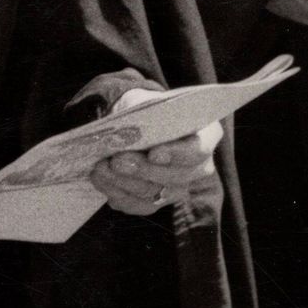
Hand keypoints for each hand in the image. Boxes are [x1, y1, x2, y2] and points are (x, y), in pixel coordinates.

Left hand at [91, 91, 223, 220]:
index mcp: (206, 136)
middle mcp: (199, 167)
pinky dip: (116, 193)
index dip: (176, 154)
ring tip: (101, 167)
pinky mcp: (156, 202)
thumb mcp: (149, 103)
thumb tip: (133, 129)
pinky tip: (100, 179)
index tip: (153, 153)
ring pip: (153, 193)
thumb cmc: (147, 111)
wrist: (137, 125)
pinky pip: (137, 205)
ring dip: (123, 182)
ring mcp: (179, 187)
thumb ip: (148, 114)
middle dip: (143, 170)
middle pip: (176, 177)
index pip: (198, 150)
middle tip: (117, 160)